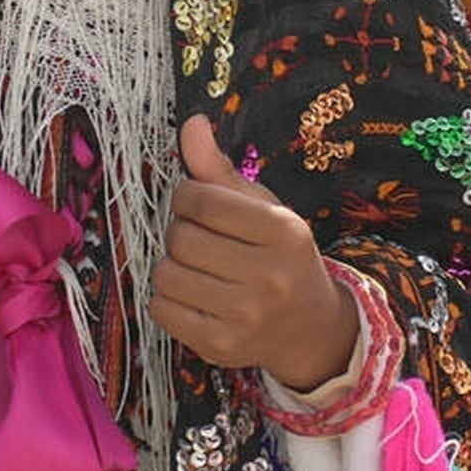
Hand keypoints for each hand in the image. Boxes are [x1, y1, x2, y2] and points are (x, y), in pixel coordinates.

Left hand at [148, 116, 357, 391]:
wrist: (310, 327)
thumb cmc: (280, 256)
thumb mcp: (263, 208)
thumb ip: (220, 169)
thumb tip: (190, 123)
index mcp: (284, 232)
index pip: (202, 199)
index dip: (186, 196)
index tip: (195, 203)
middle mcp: (269, 276)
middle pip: (180, 238)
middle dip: (179, 230)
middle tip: (198, 237)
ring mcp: (244, 316)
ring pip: (166, 274)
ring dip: (171, 264)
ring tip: (196, 266)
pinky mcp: (220, 346)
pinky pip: (161, 309)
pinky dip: (166, 297)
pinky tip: (191, 293)